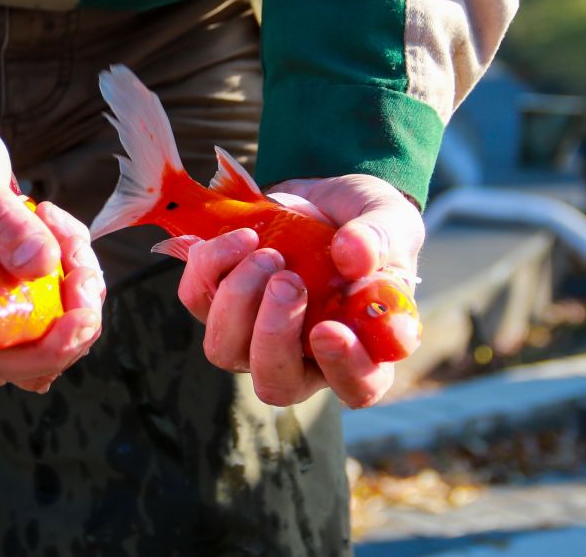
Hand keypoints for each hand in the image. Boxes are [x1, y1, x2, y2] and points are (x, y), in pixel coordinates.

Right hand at [0, 66, 104, 391]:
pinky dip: (70, 269)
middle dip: (72, 321)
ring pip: (46, 326)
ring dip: (76, 289)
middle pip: (28, 356)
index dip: (44, 352)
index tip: (81, 315)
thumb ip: (1, 220)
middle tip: (84, 264)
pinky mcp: (3, 276)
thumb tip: (42, 267)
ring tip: (65, 228)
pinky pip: (49, 295)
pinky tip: (57, 223)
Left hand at [177, 174, 422, 407]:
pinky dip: (211, 266)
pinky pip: (197, 298)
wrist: (322, 199)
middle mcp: (303, 358)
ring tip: (267, 253)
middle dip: (273, 334)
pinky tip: (244, 237)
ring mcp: (253, 336)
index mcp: (361, 349)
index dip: (343, 368)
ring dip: (238, 299)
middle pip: (275, 385)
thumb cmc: (365, 225)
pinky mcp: (218, 303)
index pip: (358, 386)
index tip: (330, 329)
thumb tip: (351, 253)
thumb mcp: (389, 220)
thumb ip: (380, 238)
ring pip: (225, 350)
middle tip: (287, 279)